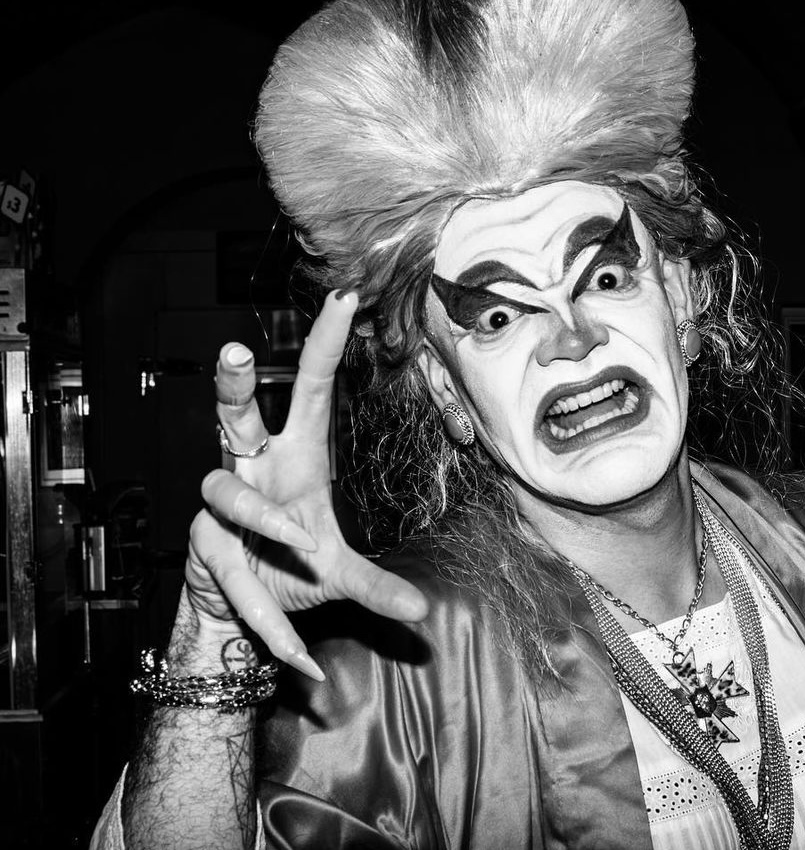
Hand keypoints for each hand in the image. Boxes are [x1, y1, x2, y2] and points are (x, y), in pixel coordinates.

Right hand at [187, 291, 428, 679]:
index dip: (324, 345)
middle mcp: (252, 471)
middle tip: (230, 351)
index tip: (345, 294)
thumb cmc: (287, 566)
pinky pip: (233, 573)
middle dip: (229, 386)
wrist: (237, 615)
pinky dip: (269, 616)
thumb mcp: (338, 575)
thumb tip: (423, 614)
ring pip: (225, 492)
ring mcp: (221, 506)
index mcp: (295, 459)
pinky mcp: (201, 544)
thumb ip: (376, 589)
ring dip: (264, 518)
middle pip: (233, 416)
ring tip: (301, 545)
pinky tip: (301, 661)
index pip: (308, 390)